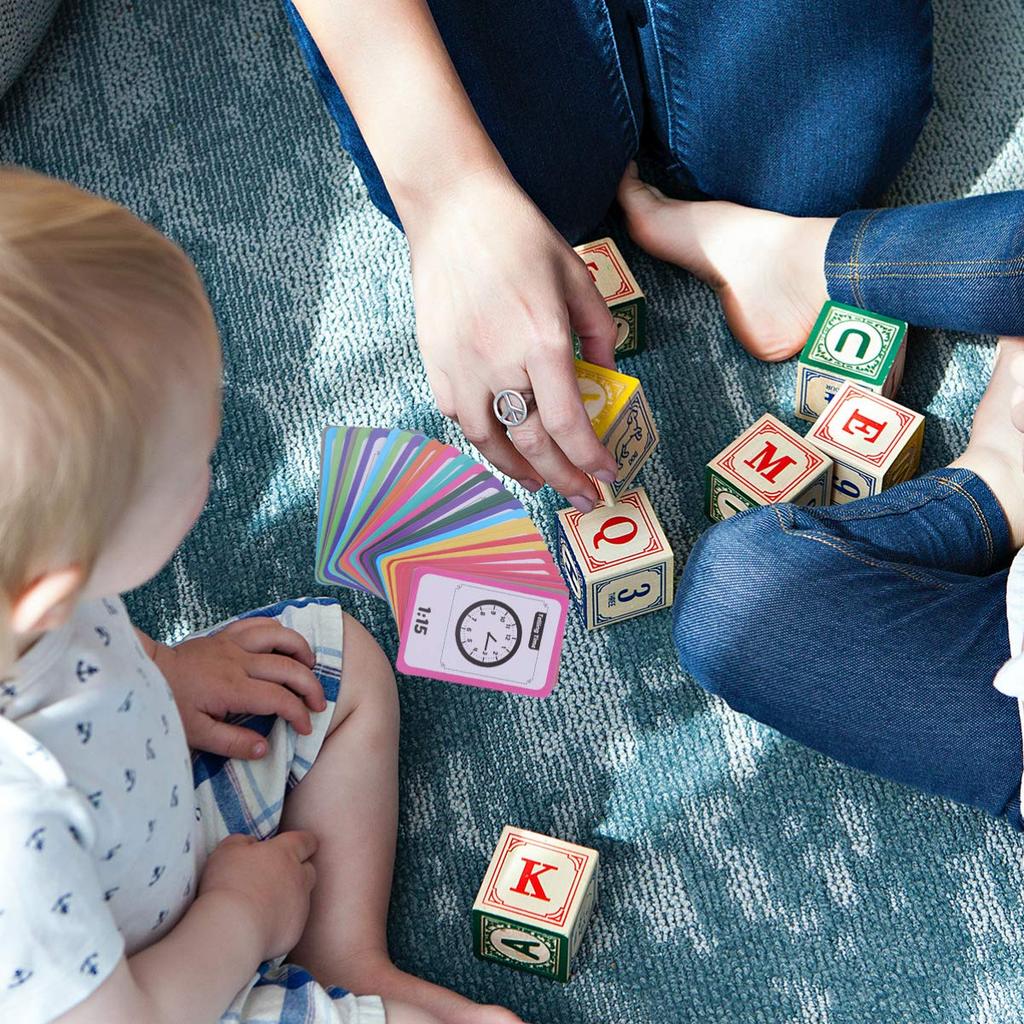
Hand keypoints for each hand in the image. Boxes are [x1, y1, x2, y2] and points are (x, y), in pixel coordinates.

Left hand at [153, 619, 324, 758]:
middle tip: (319, 704)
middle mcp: (238, 661)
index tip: (306, 728)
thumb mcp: (195, 734)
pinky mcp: (226, 634)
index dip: (299, 714)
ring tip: (310, 666)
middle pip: (288, 667)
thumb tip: (265, 748)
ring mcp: (233, 644)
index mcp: (232, 689)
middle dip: (311, 686)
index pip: (279, 699)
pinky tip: (285, 643)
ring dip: (301, 649)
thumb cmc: (169, 706)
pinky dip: (278, 629)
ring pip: (279, 636)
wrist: (146, 673)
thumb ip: (232, 742)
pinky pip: (259, 622)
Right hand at [199, 831, 317, 960]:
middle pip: (309, 870)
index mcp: (286, 853)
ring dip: (289, 898)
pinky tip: (262, 926)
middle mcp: (299, 877)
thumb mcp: (228, 850)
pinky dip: (282, 922)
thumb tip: (251, 844)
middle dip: (298, 871)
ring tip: (265, 905)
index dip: (304, 843)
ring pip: (302, 897)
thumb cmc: (228, 884)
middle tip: (277, 877)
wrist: (233, 929)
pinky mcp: (295, 931)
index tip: (299, 845)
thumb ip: (243, 841)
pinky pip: (293, 923)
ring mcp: (300, 905)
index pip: (306, 841)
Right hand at [404, 167, 619, 509]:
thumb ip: (599, 333)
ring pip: (491, 442)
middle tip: (583, 498)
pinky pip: (461, 419)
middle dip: (564, 479)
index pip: (569, 424)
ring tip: (542, 482)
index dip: (589, 459)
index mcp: (542, 340)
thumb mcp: (577, 277)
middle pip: (533, 444)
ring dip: (520, 471)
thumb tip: (606, 378)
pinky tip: (502, 446)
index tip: (607, 476)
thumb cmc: (520, 237)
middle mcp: (500, 363)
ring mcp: (462, 367)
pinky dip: (485, 441)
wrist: (453, 210)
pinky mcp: (436, 363)